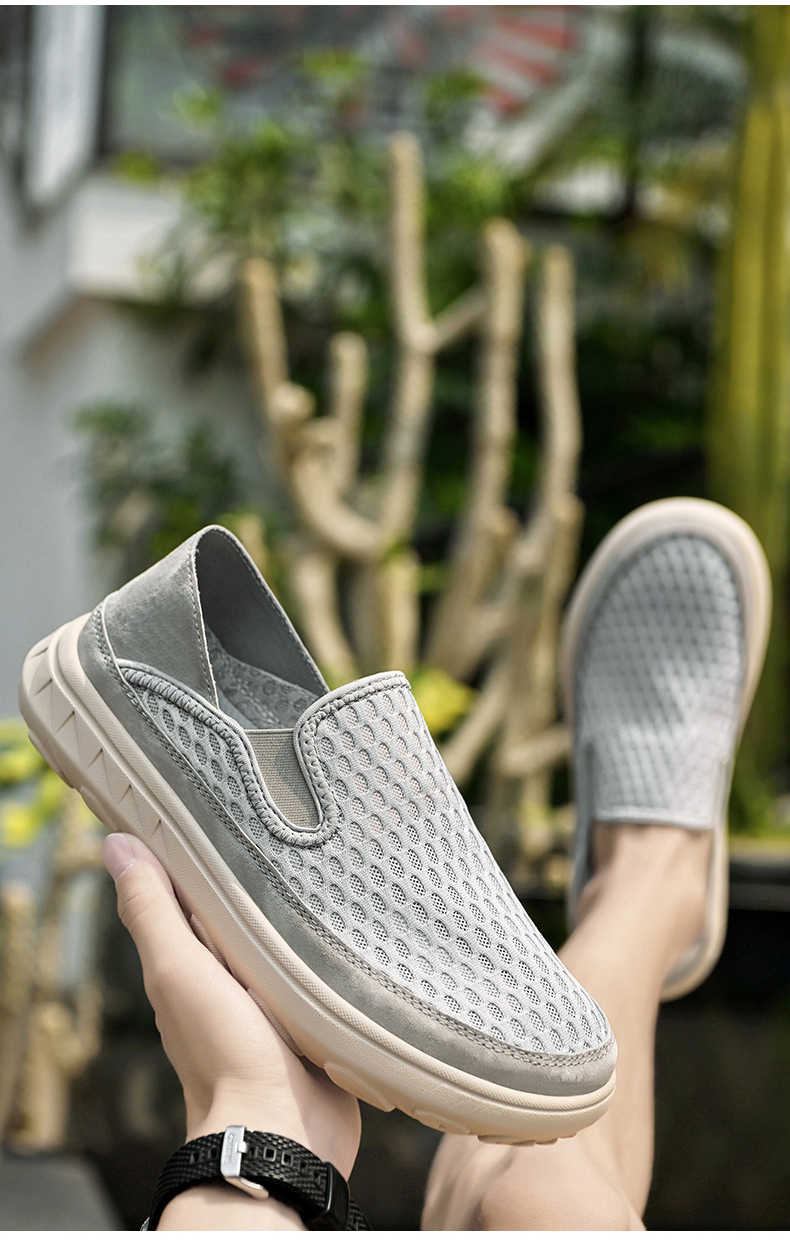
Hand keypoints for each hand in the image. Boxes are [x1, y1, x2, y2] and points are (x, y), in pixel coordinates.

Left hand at [102, 833, 360, 1228]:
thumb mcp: (179, 971)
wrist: (283, 1131)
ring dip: (297, 912)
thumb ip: (153, 912)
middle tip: (281, 823)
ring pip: (283, 940)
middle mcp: (229, 980)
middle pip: (239, 914)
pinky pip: (321, 971)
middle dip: (255, 877)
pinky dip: (328, 949)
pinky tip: (350, 924)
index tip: (209, 804)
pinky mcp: (315, 1017)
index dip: (193, 853)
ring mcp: (274, 999)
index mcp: (191, 965)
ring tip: (322, 862)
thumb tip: (114, 845)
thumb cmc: (225, 1054)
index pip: (188, 894)